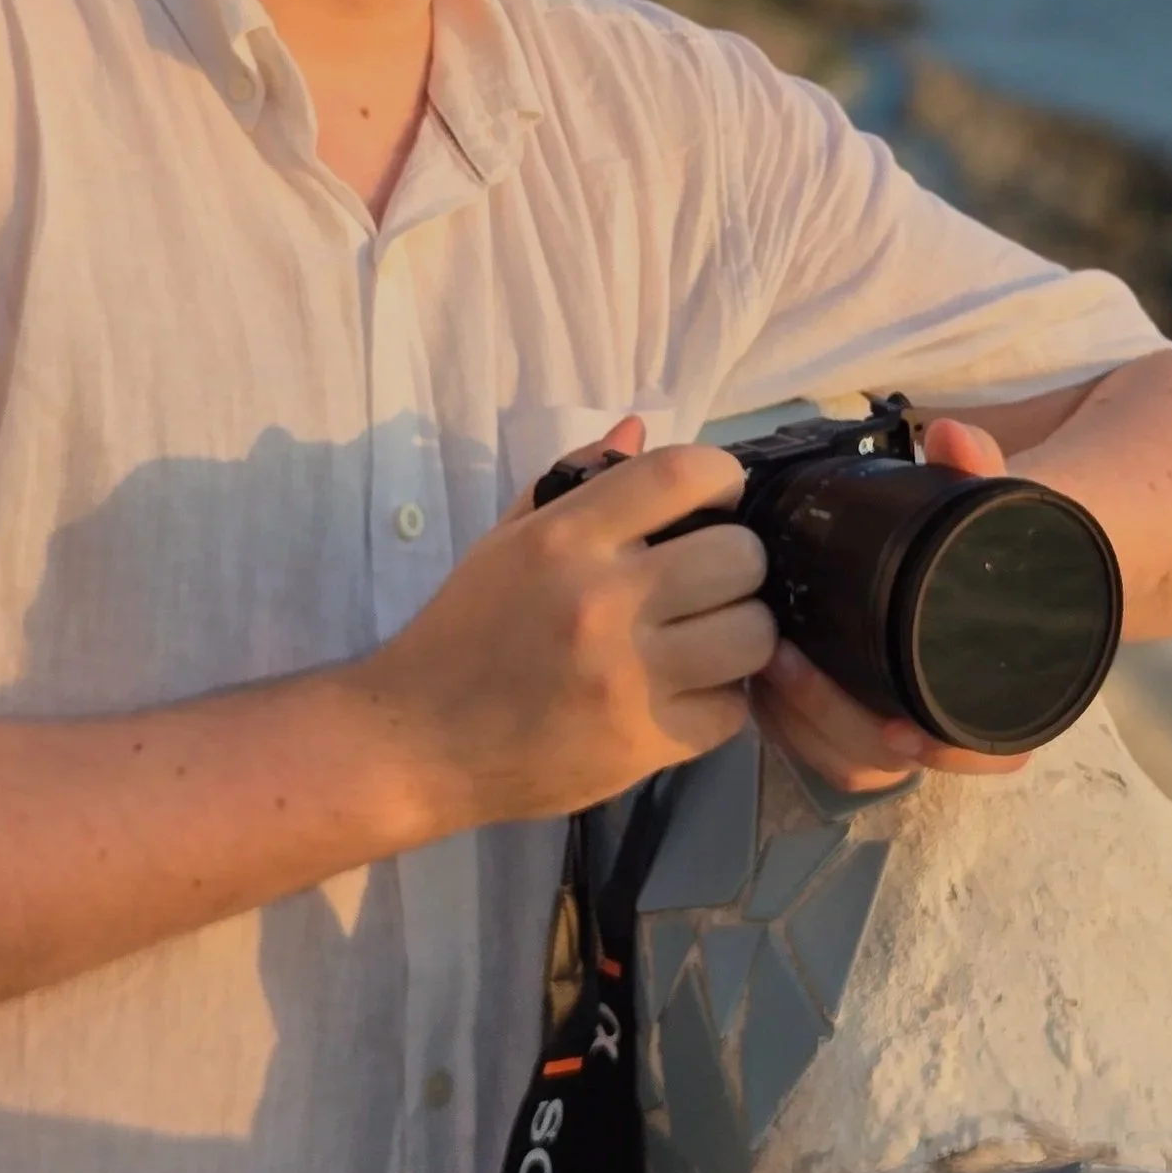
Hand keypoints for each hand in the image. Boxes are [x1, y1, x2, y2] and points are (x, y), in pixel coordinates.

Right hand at [357, 417, 776, 826]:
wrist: (418, 741)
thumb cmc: (462, 633)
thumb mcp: (503, 542)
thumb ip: (572, 481)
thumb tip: (639, 430)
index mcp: (564, 537)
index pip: (684, 474)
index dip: (722, 480)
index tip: (715, 502)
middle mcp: (603, 599)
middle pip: (740, 556)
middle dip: (736, 564)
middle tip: (709, 583)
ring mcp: (629, 676)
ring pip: (753, 634)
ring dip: (739, 634)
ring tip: (706, 641)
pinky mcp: (644, 743)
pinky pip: (732, 709)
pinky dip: (718, 701)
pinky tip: (685, 695)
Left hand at [748, 417, 1035, 791]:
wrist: (985, 557)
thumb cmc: (989, 542)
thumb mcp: (995, 506)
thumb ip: (980, 468)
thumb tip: (951, 435)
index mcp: (1007, 686)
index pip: (993, 751)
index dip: (953, 753)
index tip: (903, 731)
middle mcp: (951, 718)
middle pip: (893, 758)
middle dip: (834, 720)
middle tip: (787, 663)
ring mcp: (898, 725)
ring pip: (849, 761)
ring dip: (800, 725)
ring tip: (762, 667)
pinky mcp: (854, 717)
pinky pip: (820, 750)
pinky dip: (785, 726)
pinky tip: (755, 683)